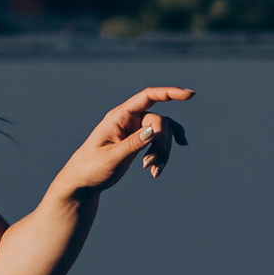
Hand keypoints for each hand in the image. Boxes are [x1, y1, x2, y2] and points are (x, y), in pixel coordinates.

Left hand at [55, 86, 191, 195]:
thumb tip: (154, 130)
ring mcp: (135, 129)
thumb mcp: (112, 158)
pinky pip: (160, 141)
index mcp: (118, 116)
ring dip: (163, 153)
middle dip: (162, 144)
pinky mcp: (139, 141)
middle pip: (159, 122)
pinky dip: (164, 154)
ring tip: (152, 172)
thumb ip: (133, 144)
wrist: (83, 181)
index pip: (147, 97)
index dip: (169, 93)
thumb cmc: (91, 167)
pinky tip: (161, 168)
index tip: (190, 95)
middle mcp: (128, 119)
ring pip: (163, 133)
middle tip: (149, 166)